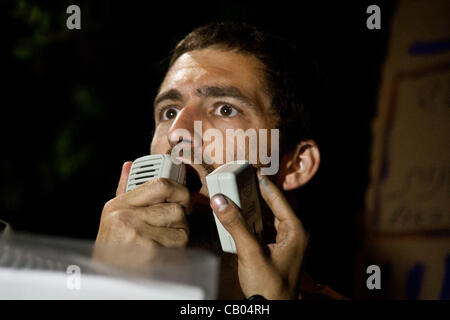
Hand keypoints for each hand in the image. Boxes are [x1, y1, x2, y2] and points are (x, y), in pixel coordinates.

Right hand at [94, 161, 190, 261]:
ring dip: (179, 237)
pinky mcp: (149, 251)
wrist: (108, 283)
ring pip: (182, 226)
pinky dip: (178, 252)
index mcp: (117, 205)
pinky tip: (162, 257)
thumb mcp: (113, 219)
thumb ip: (124, 192)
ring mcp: (135, 233)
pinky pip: (179, 244)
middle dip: (180, 220)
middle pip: (176, 207)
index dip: (179, 190)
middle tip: (174, 227)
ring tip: (163, 245)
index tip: (184, 199)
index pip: (160, 184)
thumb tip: (128, 165)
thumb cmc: (115, 250)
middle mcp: (124, 216)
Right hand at [210, 171, 308, 299]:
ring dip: (254, 208)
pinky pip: (265, 229)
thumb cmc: (270, 286)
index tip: (252, 171)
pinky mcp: (277, 251)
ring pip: (269, 217)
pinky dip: (252, 222)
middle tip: (242, 181)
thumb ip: (235, 225)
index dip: (264, 184)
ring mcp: (287, 243)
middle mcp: (294, 234)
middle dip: (257, 194)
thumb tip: (221, 201)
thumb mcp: (250, 252)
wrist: (271, 310)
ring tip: (238, 195)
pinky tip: (240, 218)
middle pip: (274, 206)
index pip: (279, 199)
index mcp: (296, 230)